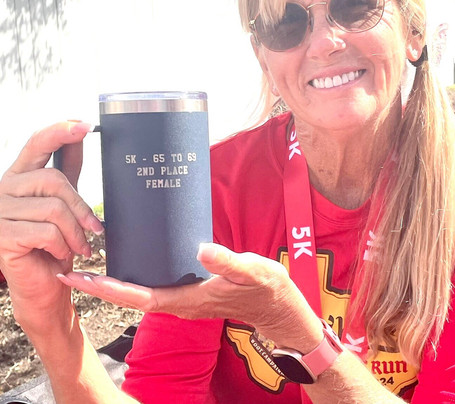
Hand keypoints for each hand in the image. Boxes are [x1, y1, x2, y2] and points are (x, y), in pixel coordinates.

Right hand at [0, 122, 103, 332]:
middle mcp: (4, 188)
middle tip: (95, 230)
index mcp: (20, 176)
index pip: (37, 144)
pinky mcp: (2, 236)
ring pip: (54, 209)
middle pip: (54, 181)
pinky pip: (47, 232)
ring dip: (76, 232)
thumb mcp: (64, 203)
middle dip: (82, 208)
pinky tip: (61, 254)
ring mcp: (0, 212)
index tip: (86, 125)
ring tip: (79, 246)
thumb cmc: (55, 244)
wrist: (44, 285)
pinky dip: (63, 245)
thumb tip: (81, 135)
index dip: (60, 131)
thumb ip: (68, 171)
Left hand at [58, 243, 323, 350]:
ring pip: (139, 291)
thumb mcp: (253, 272)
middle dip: (99, 284)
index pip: (137, 296)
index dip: (106, 288)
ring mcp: (184, 298)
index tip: (78, 278)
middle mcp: (180, 302)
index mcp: (187, 300)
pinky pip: (154, 285)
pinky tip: (131, 261)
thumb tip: (202, 249)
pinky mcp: (191, 291)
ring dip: (114, 281)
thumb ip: (229, 262)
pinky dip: (135, 276)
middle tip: (69, 267)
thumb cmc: (267, 292)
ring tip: (91, 262)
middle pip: (130, 295)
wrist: (279, 308)